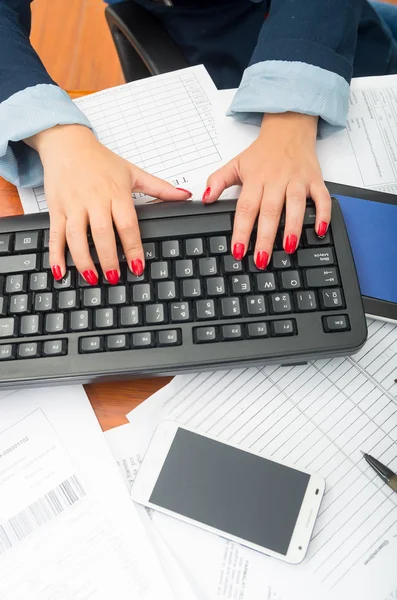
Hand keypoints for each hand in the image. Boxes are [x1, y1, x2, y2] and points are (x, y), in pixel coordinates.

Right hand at [26, 125, 190, 283]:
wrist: (67, 143)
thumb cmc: (100, 160)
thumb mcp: (132, 172)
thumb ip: (160, 188)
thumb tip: (185, 195)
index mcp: (116, 192)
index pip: (127, 224)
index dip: (133, 248)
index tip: (138, 266)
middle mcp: (94, 199)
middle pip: (102, 233)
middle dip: (108, 258)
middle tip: (114, 277)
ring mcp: (73, 204)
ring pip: (76, 236)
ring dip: (84, 260)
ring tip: (93, 278)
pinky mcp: (56, 208)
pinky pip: (55, 234)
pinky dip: (55, 254)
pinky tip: (60, 271)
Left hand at [202, 113, 330, 267]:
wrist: (289, 127)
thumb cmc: (263, 152)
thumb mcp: (235, 163)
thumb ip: (218, 181)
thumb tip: (205, 198)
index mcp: (256, 178)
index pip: (246, 208)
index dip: (242, 231)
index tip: (238, 250)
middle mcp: (277, 179)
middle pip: (270, 211)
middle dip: (266, 237)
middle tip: (262, 259)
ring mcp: (297, 180)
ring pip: (295, 205)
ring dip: (293, 227)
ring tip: (289, 248)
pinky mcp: (315, 180)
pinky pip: (322, 198)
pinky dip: (323, 214)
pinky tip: (320, 230)